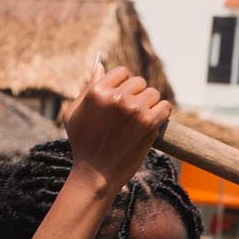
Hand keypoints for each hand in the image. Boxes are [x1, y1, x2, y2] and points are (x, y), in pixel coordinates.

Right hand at [63, 68, 170, 190]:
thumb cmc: (82, 144)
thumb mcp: (73, 114)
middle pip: (139, 82)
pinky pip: (165, 106)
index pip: (122, 72)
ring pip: (153, 93)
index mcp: (96, 92)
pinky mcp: (150, 123)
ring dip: (149, 105)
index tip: (120, 99)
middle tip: (128, 115)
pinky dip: (161, 114)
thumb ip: (87, 87)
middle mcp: (116, 97)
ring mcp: (134, 109)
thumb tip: (99, 64)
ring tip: (138, 121)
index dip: (122, 85)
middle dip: (136, 95)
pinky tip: (150, 124)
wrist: (96, 174)